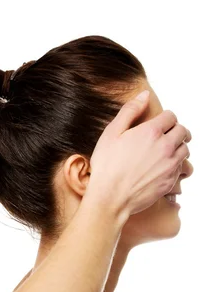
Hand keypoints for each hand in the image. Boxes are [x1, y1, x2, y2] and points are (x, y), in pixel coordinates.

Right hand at [87, 90, 190, 219]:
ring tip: (164, 151)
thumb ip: (129, 111)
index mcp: (151, 132)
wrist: (111, 197)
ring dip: (177, 147)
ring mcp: (170, 164)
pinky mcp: (171, 180)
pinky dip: (176, 165)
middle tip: (165, 135)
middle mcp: (166, 146)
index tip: (157, 123)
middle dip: (175, 130)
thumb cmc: (106, 165)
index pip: (171, 116)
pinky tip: (161, 167)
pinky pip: (183, 168)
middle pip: (183, 131)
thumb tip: (145, 95)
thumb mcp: (111, 134)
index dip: (164, 118)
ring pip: (185, 149)